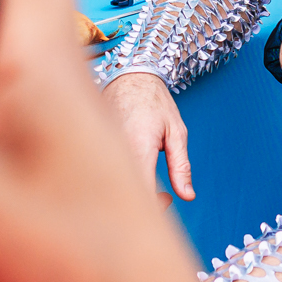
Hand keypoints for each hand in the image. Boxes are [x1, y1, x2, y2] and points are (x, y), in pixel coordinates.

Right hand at [103, 71, 193, 200]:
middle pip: (123, 193)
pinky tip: (130, 171)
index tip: (167, 198)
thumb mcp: (176, 132)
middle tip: (161, 195)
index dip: (155, 206)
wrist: (127, 75)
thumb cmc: (154, 101)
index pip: (142, 193)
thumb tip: (188, 196)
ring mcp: (100, 148)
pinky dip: (118, 179)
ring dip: (129, 191)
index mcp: (137, 148)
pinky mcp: (93, 147)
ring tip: (147, 179)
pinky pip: (103, 172)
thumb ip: (181, 166)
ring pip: (111, 184)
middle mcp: (114, 151)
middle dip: (143, 203)